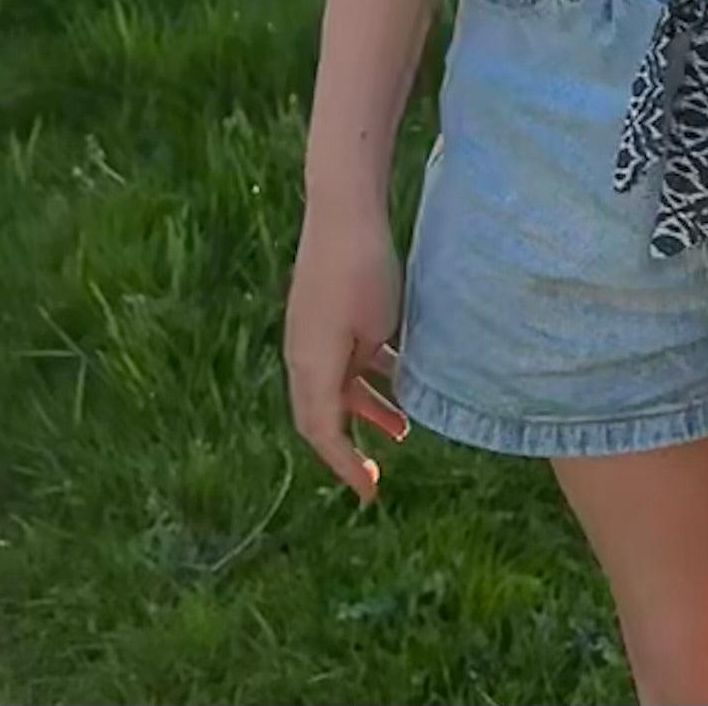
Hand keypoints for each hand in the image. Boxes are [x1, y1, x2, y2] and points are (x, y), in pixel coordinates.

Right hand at [284, 200, 411, 503]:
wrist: (344, 213)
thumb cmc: (362, 272)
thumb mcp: (372, 330)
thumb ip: (366, 369)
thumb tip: (368, 388)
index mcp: (311, 368)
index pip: (323, 434)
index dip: (345, 468)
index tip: (370, 493)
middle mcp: (303, 357)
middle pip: (322, 417)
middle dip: (349, 448)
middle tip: (376, 476)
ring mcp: (311, 335)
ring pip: (336, 388)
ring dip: (366, 410)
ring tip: (403, 428)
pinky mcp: (324, 315)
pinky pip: (343, 360)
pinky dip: (367, 377)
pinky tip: (400, 377)